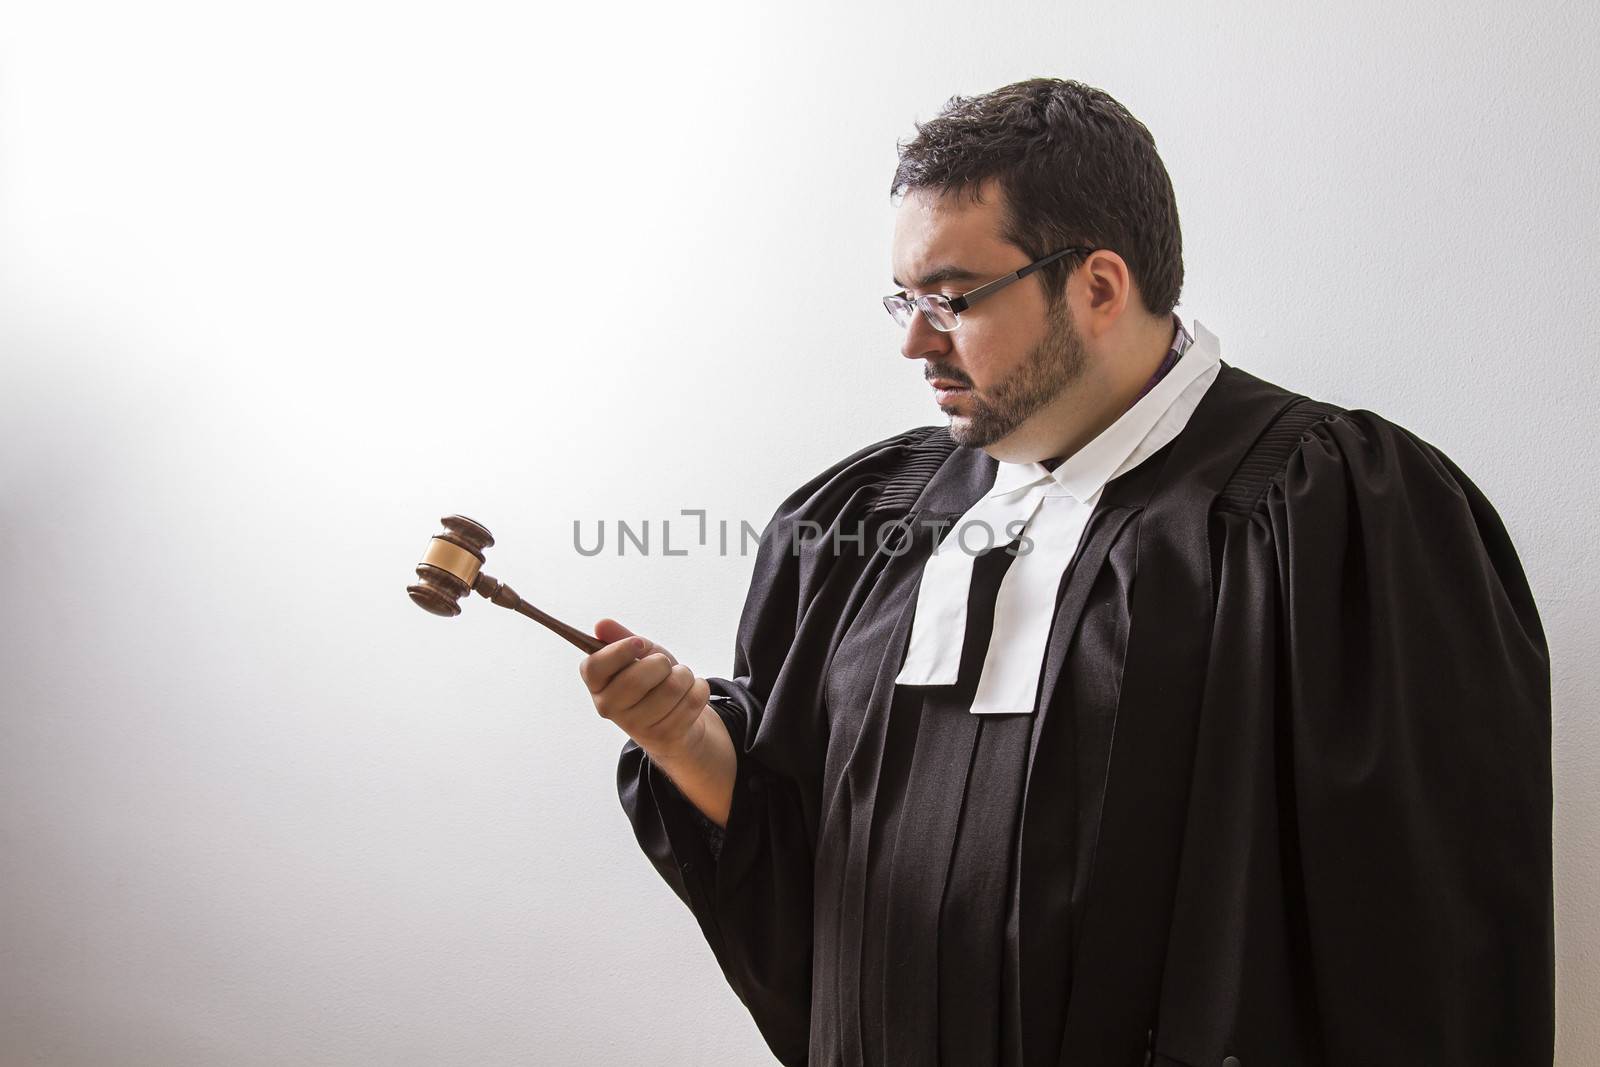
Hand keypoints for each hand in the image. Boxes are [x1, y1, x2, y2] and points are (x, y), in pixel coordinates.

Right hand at [580, 618, 712, 759]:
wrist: (675, 718)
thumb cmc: (652, 681)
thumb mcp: (638, 656)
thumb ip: (621, 639)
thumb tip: (602, 624)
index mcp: (597, 684)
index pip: (594, 668)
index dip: (618, 652)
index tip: (639, 643)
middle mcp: (609, 708)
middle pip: (635, 679)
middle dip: (660, 663)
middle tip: (664, 664)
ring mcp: (636, 726)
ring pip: (671, 688)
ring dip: (684, 675)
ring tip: (680, 678)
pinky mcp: (665, 736)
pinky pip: (692, 700)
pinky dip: (699, 688)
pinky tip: (691, 692)